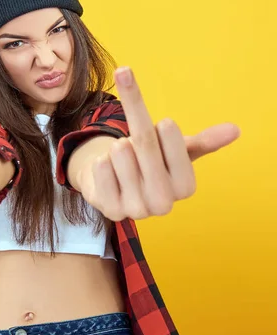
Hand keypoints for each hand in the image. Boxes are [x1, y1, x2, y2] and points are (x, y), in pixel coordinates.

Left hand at [79, 67, 240, 220]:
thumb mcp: (176, 151)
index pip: (172, 138)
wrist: (111, 184)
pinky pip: (100, 166)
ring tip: (123, 159)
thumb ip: (202, 142)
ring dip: (117, 147)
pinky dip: (101, 161)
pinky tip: (108, 173)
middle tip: (134, 127)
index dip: (164, 127)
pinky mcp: (110, 210)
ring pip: (120, 151)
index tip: (163, 124)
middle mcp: (164, 203)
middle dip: (135, 124)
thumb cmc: (148, 163)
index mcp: (186, 187)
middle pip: (144, 141)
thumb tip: (234, 130)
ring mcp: (136, 210)